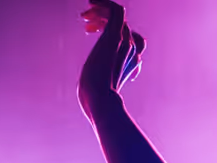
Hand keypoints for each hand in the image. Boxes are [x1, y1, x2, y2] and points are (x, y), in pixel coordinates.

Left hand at [78, 1, 145, 117]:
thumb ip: (95, 83)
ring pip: (118, 15)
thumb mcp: (97, 87)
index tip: (88, 30)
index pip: (129, 37)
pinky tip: (90, 2)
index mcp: (131, 61)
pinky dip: (103, 3)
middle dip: (102, 19)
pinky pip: (116, 10)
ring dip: (100, 11)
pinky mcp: (115, 36)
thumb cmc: (95, 98)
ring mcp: (125, 41)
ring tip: (84, 16)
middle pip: (123, 24)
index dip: (109, 31)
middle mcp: (131, 49)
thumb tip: (88, 95)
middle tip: (85, 23)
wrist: (100, 98)